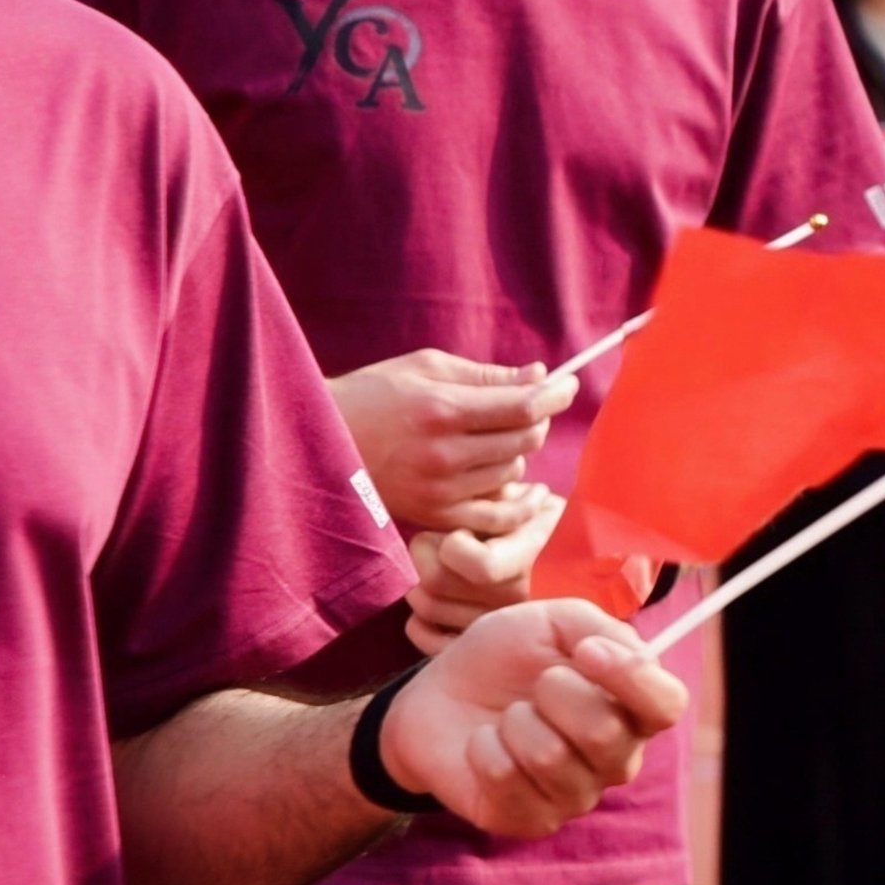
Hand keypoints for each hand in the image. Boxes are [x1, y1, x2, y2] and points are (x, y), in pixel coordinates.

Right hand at [327, 349, 570, 532]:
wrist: (318, 442)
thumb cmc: (375, 394)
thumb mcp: (427, 367)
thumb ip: (486, 375)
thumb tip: (539, 375)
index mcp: (442, 410)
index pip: (524, 406)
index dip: (555, 393)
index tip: (567, 384)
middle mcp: (443, 454)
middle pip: (525, 440)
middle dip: (535, 420)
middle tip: (524, 408)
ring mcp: (438, 490)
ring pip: (513, 473)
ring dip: (516, 454)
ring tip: (496, 439)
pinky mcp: (433, 516)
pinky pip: (496, 516)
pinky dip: (515, 501)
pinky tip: (521, 488)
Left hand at [382, 600, 689, 841]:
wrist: (437, 697)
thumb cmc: (503, 657)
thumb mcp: (551, 622)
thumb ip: (600, 628)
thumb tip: (636, 657)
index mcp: (631, 708)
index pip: (667, 705)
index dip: (631, 677)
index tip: (586, 651)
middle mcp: (615, 758)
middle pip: (607, 733)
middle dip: (557, 693)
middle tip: (535, 684)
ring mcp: (575, 795)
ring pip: (552, 758)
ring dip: (516, 722)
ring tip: (507, 715)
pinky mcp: (530, 821)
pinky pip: (506, 779)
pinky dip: (483, 748)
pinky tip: (484, 744)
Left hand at [405, 480, 561, 653]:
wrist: (599, 573)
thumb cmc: (564, 530)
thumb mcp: (539, 505)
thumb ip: (498, 502)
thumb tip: (458, 506)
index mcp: (531, 559)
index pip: (475, 562)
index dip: (451, 541)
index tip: (459, 529)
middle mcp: (515, 599)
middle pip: (437, 583)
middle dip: (425, 552)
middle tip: (436, 539)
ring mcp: (501, 627)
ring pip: (429, 609)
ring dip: (421, 581)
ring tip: (440, 565)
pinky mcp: (488, 645)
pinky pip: (433, 642)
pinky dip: (420, 624)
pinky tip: (431, 602)